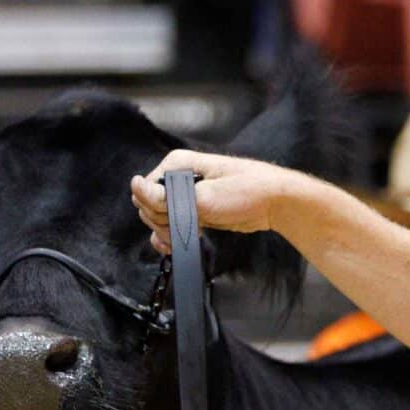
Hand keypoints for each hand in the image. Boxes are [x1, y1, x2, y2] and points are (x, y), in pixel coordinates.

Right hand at [131, 150, 306, 254]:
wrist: (275, 203)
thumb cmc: (247, 192)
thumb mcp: (204, 197)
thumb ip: (166, 198)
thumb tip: (135, 186)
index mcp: (178, 164)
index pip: (145, 190)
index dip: (155, 209)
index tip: (175, 219)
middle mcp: (178, 177)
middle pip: (148, 206)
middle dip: (162, 223)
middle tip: (187, 228)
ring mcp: (185, 195)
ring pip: (158, 218)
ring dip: (166, 233)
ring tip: (188, 236)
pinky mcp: (194, 210)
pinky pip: (170, 225)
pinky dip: (170, 237)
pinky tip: (177, 245)